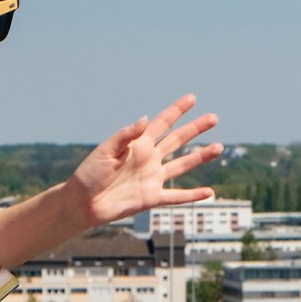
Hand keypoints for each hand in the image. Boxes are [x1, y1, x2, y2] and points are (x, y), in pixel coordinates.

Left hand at [66, 94, 222, 226]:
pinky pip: (177, 197)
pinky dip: (193, 195)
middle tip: (213, 118)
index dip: (177, 111)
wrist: (82, 203)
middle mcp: (148, 159)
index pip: (162, 123)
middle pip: (177, 140)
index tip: (192, 98)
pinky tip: (209, 192)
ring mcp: (152, 178)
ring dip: (200, 157)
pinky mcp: (152, 198)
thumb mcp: (105, 151)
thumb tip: (145, 119)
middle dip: (195, 129)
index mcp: (137, 144)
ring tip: (218, 148)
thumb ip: (126, 135)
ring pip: (182, 165)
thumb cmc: (89, 174)